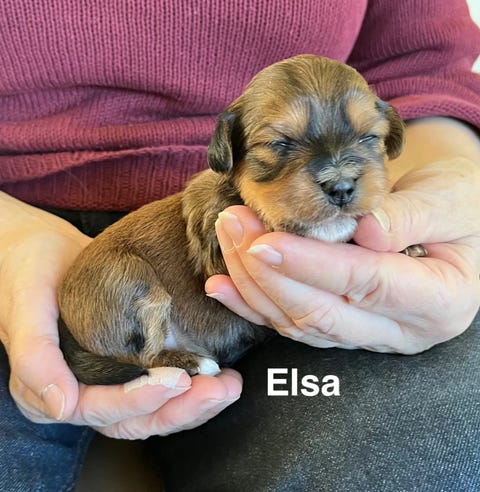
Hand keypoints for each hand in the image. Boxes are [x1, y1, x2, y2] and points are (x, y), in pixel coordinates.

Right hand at [0, 193, 241, 437]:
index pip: (102, 410)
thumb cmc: (26, 272)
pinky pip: (161, 382)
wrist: (39, 249)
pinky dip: (191, 382)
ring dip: (194, 402)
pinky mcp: (128, 359)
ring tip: (229, 384)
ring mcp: (108, 376)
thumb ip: (35, 357)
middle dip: (182, 408)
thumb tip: (60, 407)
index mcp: (51, 390)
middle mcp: (84, 390)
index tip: (177, 380)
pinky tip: (218, 371)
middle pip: (137, 418)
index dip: (140, 401)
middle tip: (220, 388)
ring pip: (154, 407)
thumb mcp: (25, 306)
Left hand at [206, 158, 479, 353]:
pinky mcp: (342, 326)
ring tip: (227, 238)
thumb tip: (364, 232)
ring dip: (253, 283)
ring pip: (299, 322)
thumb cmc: (458, 205)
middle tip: (233, 225)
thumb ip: (411, 217)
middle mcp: (400, 329)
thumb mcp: (450, 200)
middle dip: (268, 271)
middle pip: (322, 311)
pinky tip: (221, 284)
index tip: (264, 241)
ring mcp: (367, 333)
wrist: (449, 221)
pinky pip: (291, 323)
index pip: (364, 282)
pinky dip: (253, 305)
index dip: (310, 264)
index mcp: (440, 301)